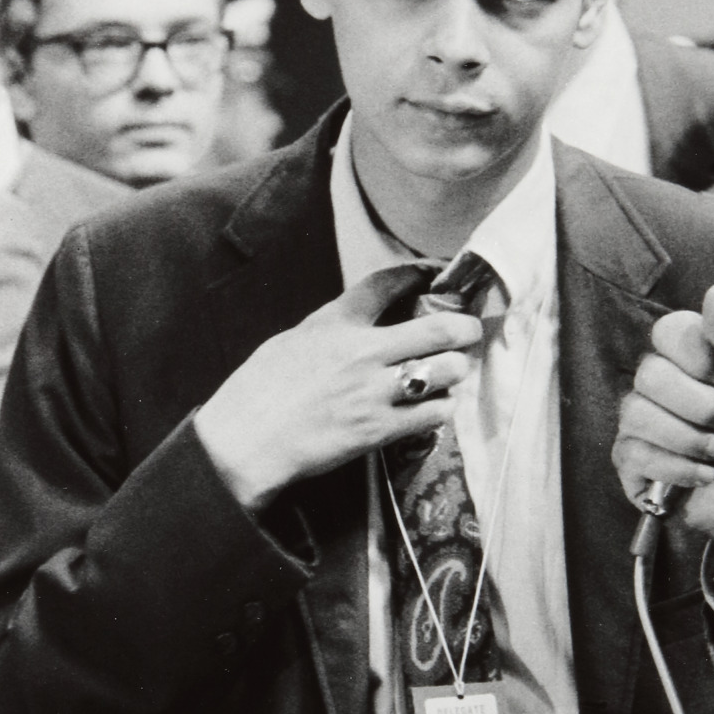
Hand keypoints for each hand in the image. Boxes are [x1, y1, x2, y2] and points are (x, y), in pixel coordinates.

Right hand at [195, 265, 482, 510]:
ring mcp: (375, 391)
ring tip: (450, 375)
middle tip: (469, 332)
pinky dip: (442, 408)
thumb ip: (330, 330)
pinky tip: (433, 407)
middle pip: (439, 328)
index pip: (387, 283)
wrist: (245, 442)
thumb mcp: (291, 341)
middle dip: (465, 328)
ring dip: (456, 372)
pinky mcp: (380, 429)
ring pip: (448, 371)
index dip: (419, 272)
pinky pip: (435, 414)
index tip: (433, 272)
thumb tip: (357, 327)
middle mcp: (362, 351)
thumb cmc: (257, 392)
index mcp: (335, 323)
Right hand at [613, 284, 713, 569]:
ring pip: (637, 414)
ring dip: (691, 440)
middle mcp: (661, 386)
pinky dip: (678, 468)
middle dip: (700, 407)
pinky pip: (633, 452)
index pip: (667, 331)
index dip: (697, 357)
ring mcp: (642, 424)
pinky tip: (702, 475)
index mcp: (691, 360)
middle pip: (649, 373)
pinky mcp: (632, 462)